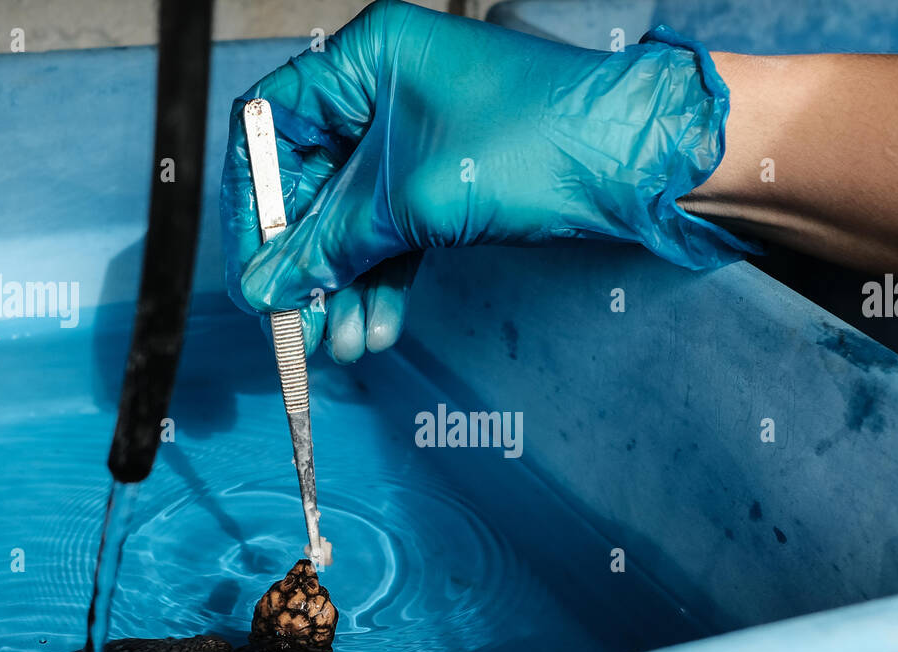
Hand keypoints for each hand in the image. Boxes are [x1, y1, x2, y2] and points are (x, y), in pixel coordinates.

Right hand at [219, 0, 752, 361]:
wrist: (644, 166)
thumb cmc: (535, 146)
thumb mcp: (415, 199)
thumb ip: (330, 245)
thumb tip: (262, 287)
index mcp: (366, 58)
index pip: (271, 126)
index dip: (255, 203)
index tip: (253, 270)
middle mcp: (383, 92)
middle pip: (312, 185)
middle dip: (306, 265)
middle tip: (298, 329)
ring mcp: (417, 140)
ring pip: (355, 221)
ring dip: (345, 288)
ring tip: (345, 347)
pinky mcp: (448, 183)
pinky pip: (396, 235)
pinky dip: (385, 283)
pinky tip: (379, 329)